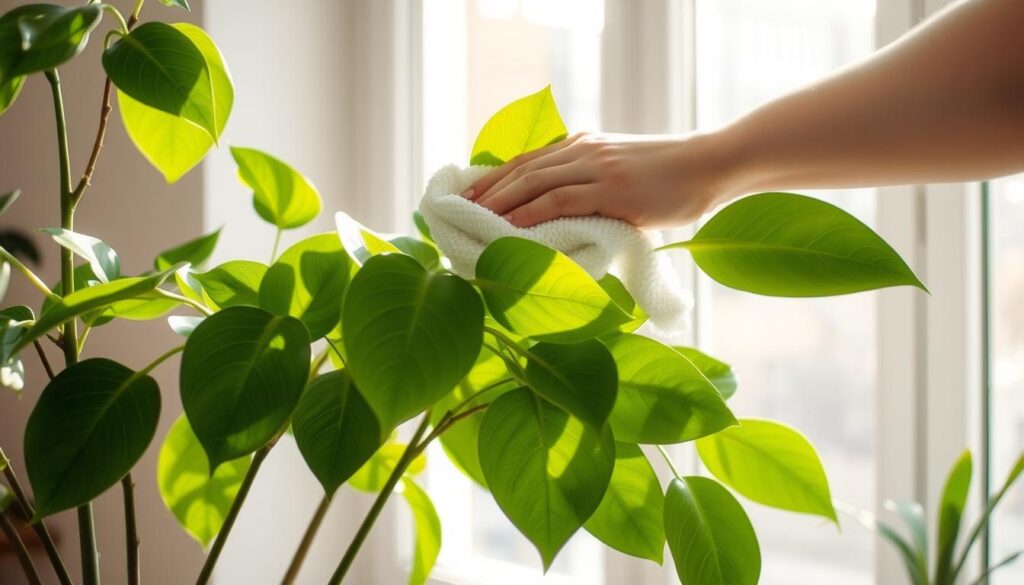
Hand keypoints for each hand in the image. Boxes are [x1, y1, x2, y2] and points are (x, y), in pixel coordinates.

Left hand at [461, 132, 734, 228]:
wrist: (710, 164)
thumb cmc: (672, 178)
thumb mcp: (623, 172)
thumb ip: (594, 185)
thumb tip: (566, 217)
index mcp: (583, 145)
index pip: (528, 160)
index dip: (495, 179)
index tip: (470, 197)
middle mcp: (582, 149)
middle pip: (521, 169)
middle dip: (487, 192)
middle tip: (459, 211)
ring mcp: (595, 166)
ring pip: (533, 182)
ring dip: (500, 203)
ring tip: (474, 222)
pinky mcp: (610, 187)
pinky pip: (559, 199)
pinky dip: (530, 212)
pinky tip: (510, 227)